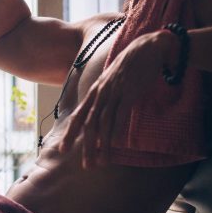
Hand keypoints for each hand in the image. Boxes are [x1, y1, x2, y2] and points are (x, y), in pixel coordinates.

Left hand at [56, 30, 179, 167]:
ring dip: (99, 146)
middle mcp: (101, 92)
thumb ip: (109, 96)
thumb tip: (107, 112)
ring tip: (99, 163)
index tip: (62, 149)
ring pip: (102, 124)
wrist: (149, 46)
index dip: (70, 133)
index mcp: (96, 90)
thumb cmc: (134, 64)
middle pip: (88, 123)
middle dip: (85, 146)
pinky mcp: (128, 92)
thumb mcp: (115, 80)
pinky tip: (111, 146)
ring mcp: (114, 92)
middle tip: (85, 166)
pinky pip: (118, 116)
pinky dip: (114, 132)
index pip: (79, 114)